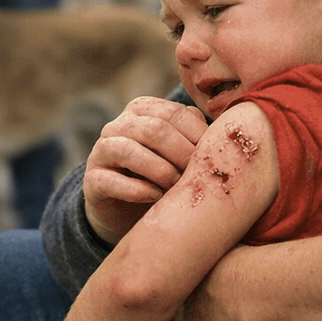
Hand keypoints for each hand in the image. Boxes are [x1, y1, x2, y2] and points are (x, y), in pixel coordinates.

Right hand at [83, 96, 208, 243]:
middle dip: (181, 154)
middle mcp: (118, 125)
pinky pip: (111, 180)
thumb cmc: (164, 176)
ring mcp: (101, 151)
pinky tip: (154, 198)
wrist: (128, 210)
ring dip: (159, 171)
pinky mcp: (92, 180)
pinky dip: (136, 190)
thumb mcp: (181, 154)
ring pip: (128, 150)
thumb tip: (229, 133)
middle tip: (198, 177)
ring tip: (176, 188)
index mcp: (143, 110)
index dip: (198, 135)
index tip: (215, 159)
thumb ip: (198, 136)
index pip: (175, 113)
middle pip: (153, 129)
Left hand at [155, 252, 256, 320]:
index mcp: (186, 274)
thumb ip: (225, 250)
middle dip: (177, 308)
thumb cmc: (247, 266)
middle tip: (190, 311)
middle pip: (168, 305)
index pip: (174, 282)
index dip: (183, 287)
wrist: (250, 291)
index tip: (191, 289)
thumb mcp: (231, 248)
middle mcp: (178, 298)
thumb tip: (235, 236)